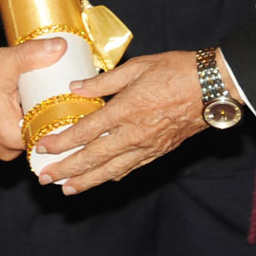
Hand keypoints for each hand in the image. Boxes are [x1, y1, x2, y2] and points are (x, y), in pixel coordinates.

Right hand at [0, 39, 66, 158]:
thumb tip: (60, 47)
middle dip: (53, 104)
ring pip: (30, 123)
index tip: (76, 91)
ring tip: (50, 82)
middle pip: (43, 126)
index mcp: (14, 139)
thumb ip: (32, 55)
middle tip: (66, 81)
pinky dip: (24, 106)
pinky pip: (17, 121)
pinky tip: (29, 88)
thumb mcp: (1, 64)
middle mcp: (8, 148)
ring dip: (37, 104)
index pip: (54, 130)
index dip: (67, 109)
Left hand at [34, 50, 208, 192]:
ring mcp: (147, 146)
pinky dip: (113, 176)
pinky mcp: (159, 151)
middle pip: (94, 157)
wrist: (212, 87)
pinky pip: (131, 168)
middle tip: (45, 178)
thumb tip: (76, 87)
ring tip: (67, 189)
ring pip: (111, 170)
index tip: (43, 148)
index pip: (86, 131)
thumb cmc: (176, 70)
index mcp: (126, 109)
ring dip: (87, 181)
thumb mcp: (138, 67)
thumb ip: (105, 81)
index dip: (63, 142)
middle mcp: (134, 133)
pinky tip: (102, 180)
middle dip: (67, 169)